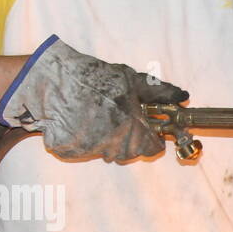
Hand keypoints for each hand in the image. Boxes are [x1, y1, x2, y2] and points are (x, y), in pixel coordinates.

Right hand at [0, 35, 187, 162]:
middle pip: (132, 151)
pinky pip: (90, 150)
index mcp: (132, 128)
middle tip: (119, 117)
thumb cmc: (92, 78)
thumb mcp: (128, 78)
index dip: (153, 137)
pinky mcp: (73, 152)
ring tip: (99, 117)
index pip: (154, 147)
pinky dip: (89, 139)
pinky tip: (83, 121)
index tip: (148, 127)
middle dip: (131, 137)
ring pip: (111, 152)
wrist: (49, 82)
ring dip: (110, 139)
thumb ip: (156, 92)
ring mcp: (93, 150)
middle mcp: (115, 144)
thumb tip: (183, 97)